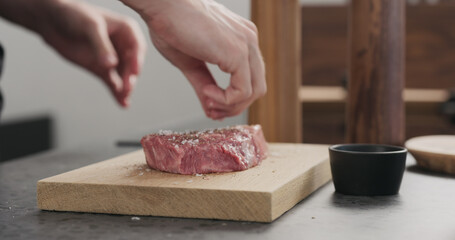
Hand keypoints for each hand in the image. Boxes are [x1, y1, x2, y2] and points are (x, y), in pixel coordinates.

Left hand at [0, 0, 146, 106]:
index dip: (137, 60)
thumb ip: (101, 45)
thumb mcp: (90, 26)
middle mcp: (123, 45)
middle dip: (130, 76)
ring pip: (124, 76)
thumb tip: (112, 64)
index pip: (137, 47)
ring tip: (124, 97)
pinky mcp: (103, 69)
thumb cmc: (73, 14)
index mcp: (126, 30)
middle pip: (132, 64)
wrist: (52, 21)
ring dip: (125, 87)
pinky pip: (113, 83)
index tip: (134, 72)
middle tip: (127, 87)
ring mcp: (113, 58)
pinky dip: (116, 93)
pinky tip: (122, 102)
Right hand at [123, 0, 265, 118]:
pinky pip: (243, 91)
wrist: (161, 5)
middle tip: (212, 110)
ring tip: (208, 101)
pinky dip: (226, 100)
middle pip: (257, 87)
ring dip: (230, 105)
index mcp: (240, 39)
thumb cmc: (170, 25)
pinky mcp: (238, 52)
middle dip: (234, 106)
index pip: (250, 78)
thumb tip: (212, 109)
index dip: (233, 99)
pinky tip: (207, 92)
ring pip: (254, 91)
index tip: (211, 106)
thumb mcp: (191, 63)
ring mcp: (246, 44)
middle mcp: (248, 39)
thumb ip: (204, 85)